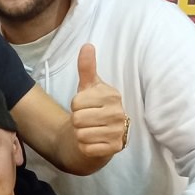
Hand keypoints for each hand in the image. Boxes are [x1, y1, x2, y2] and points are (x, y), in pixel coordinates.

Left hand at [70, 44, 125, 159]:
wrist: (102, 134)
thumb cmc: (93, 107)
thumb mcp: (88, 87)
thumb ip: (86, 68)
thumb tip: (87, 46)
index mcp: (112, 95)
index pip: (77, 102)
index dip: (75, 105)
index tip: (85, 106)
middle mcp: (119, 113)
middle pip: (78, 119)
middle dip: (77, 121)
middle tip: (87, 120)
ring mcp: (118, 132)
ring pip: (81, 135)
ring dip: (80, 134)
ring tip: (90, 129)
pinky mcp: (115, 148)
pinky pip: (87, 148)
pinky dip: (85, 147)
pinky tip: (93, 141)